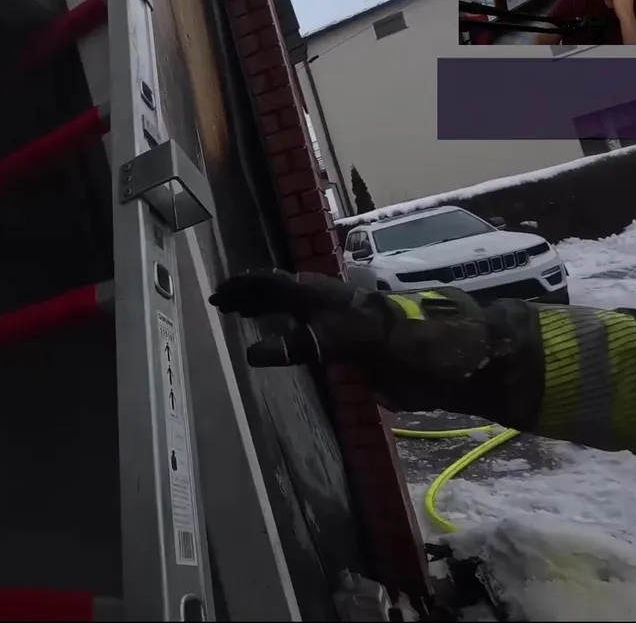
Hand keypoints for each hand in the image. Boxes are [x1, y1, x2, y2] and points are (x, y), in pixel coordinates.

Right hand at [210, 271, 388, 361]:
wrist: (417, 349)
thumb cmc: (370, 338)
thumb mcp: (327, 342)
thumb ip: (291, 346)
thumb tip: (250, 353)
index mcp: (311, 290)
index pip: (267, 282)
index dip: (241, 287)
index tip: (218, 294)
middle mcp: (318, 297)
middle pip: (276, 290)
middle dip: (249, 296)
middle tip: (224, 305)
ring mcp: (331, 312)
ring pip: (290, 303)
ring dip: (266, 307)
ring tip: (244, 314)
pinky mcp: (342, 330)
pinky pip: (303, 321)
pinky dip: (284, 324)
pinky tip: (282, 335)